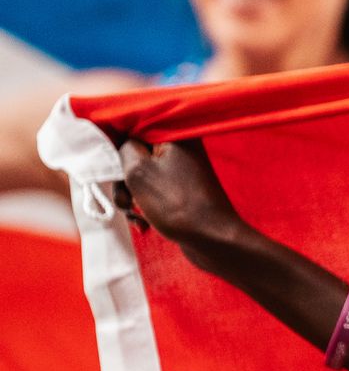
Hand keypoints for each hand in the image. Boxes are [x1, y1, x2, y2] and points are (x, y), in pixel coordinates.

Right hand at [114, 137, 246, 256]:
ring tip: (137, 216)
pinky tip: (145, 224)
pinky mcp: (180, 190)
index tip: (113, 172)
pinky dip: (143, 208)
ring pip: (139, 179)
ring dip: (130, 199)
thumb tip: (121, 144)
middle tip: (126, 202)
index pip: (131, 131)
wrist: (213, 239)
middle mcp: (180, 148)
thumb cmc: (176, 203)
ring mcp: (181, 170)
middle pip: (132, 158)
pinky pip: (151, 193)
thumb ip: (123, 149)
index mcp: (174, 135)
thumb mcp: (138, 170)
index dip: (115, 151)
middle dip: (123, 183)